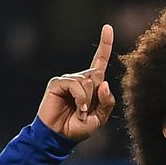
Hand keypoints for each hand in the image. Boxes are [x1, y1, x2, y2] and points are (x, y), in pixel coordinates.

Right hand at [37, 24, 115, 140]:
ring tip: (80, 113)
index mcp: (92, 84)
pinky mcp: (57, 83)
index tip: (108, 27)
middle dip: (96, 96)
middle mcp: (80, 78)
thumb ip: (106, 101)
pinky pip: (76, 85)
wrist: (60, 137)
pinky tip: (77, 109)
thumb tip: (103, 82)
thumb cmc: (79, 127)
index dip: (105, 44)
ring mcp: (68, 79)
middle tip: (86, 112)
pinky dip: (80, 99)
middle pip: (97, 75)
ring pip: (88, 82)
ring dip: (87, 101)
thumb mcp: (100, 117)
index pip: (100, 61)